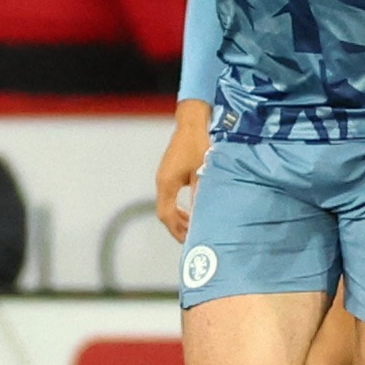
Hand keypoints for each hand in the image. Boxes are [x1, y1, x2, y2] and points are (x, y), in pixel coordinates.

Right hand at [155, 100, 211, 240]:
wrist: (192, 123)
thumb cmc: (199, 145)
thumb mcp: (203, 172)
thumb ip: (201, 195)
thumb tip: (203, 216)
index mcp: (167, 182)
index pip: (166, 214)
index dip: (176, 230)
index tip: (187, 241)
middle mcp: (162, 180)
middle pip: (164, 212)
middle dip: (177, 227)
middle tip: (191, 238)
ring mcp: (164, 176)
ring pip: (166, 204)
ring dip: (178, 217)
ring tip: (192, 225)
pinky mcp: (169, 172)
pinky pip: (170, 195)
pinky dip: (178, 207)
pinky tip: (190, 209)